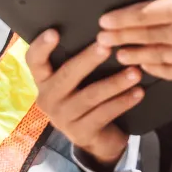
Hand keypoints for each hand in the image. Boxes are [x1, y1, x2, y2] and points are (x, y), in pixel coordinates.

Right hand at [26, 31, 139, 165]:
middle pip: (66, 75)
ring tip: (135, 71)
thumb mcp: (75, 82)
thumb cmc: (85, 98)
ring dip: (115, 82)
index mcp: (43, 80)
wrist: (94, 140)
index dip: (41, 47)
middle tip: (107, 46)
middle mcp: (48, 98)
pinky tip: (138, 92)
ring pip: (91, 95)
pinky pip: (104, 113)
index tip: (54, 32)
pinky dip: (123, 101)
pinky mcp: (81, 133)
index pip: (34, 61)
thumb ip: (78, 61)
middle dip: (88, 59)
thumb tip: (102, 31)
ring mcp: (63, 118)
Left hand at [97, 0, 171, 81]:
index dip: (121, 18)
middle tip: (101, 39)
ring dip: (132, 55)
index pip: (143, 14)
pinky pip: (170, 73)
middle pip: (142, 37)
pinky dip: (154, 70)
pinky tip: (145, 67)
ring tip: (118, 54)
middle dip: (118, 37)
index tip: (105, 20)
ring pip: (152, 57)